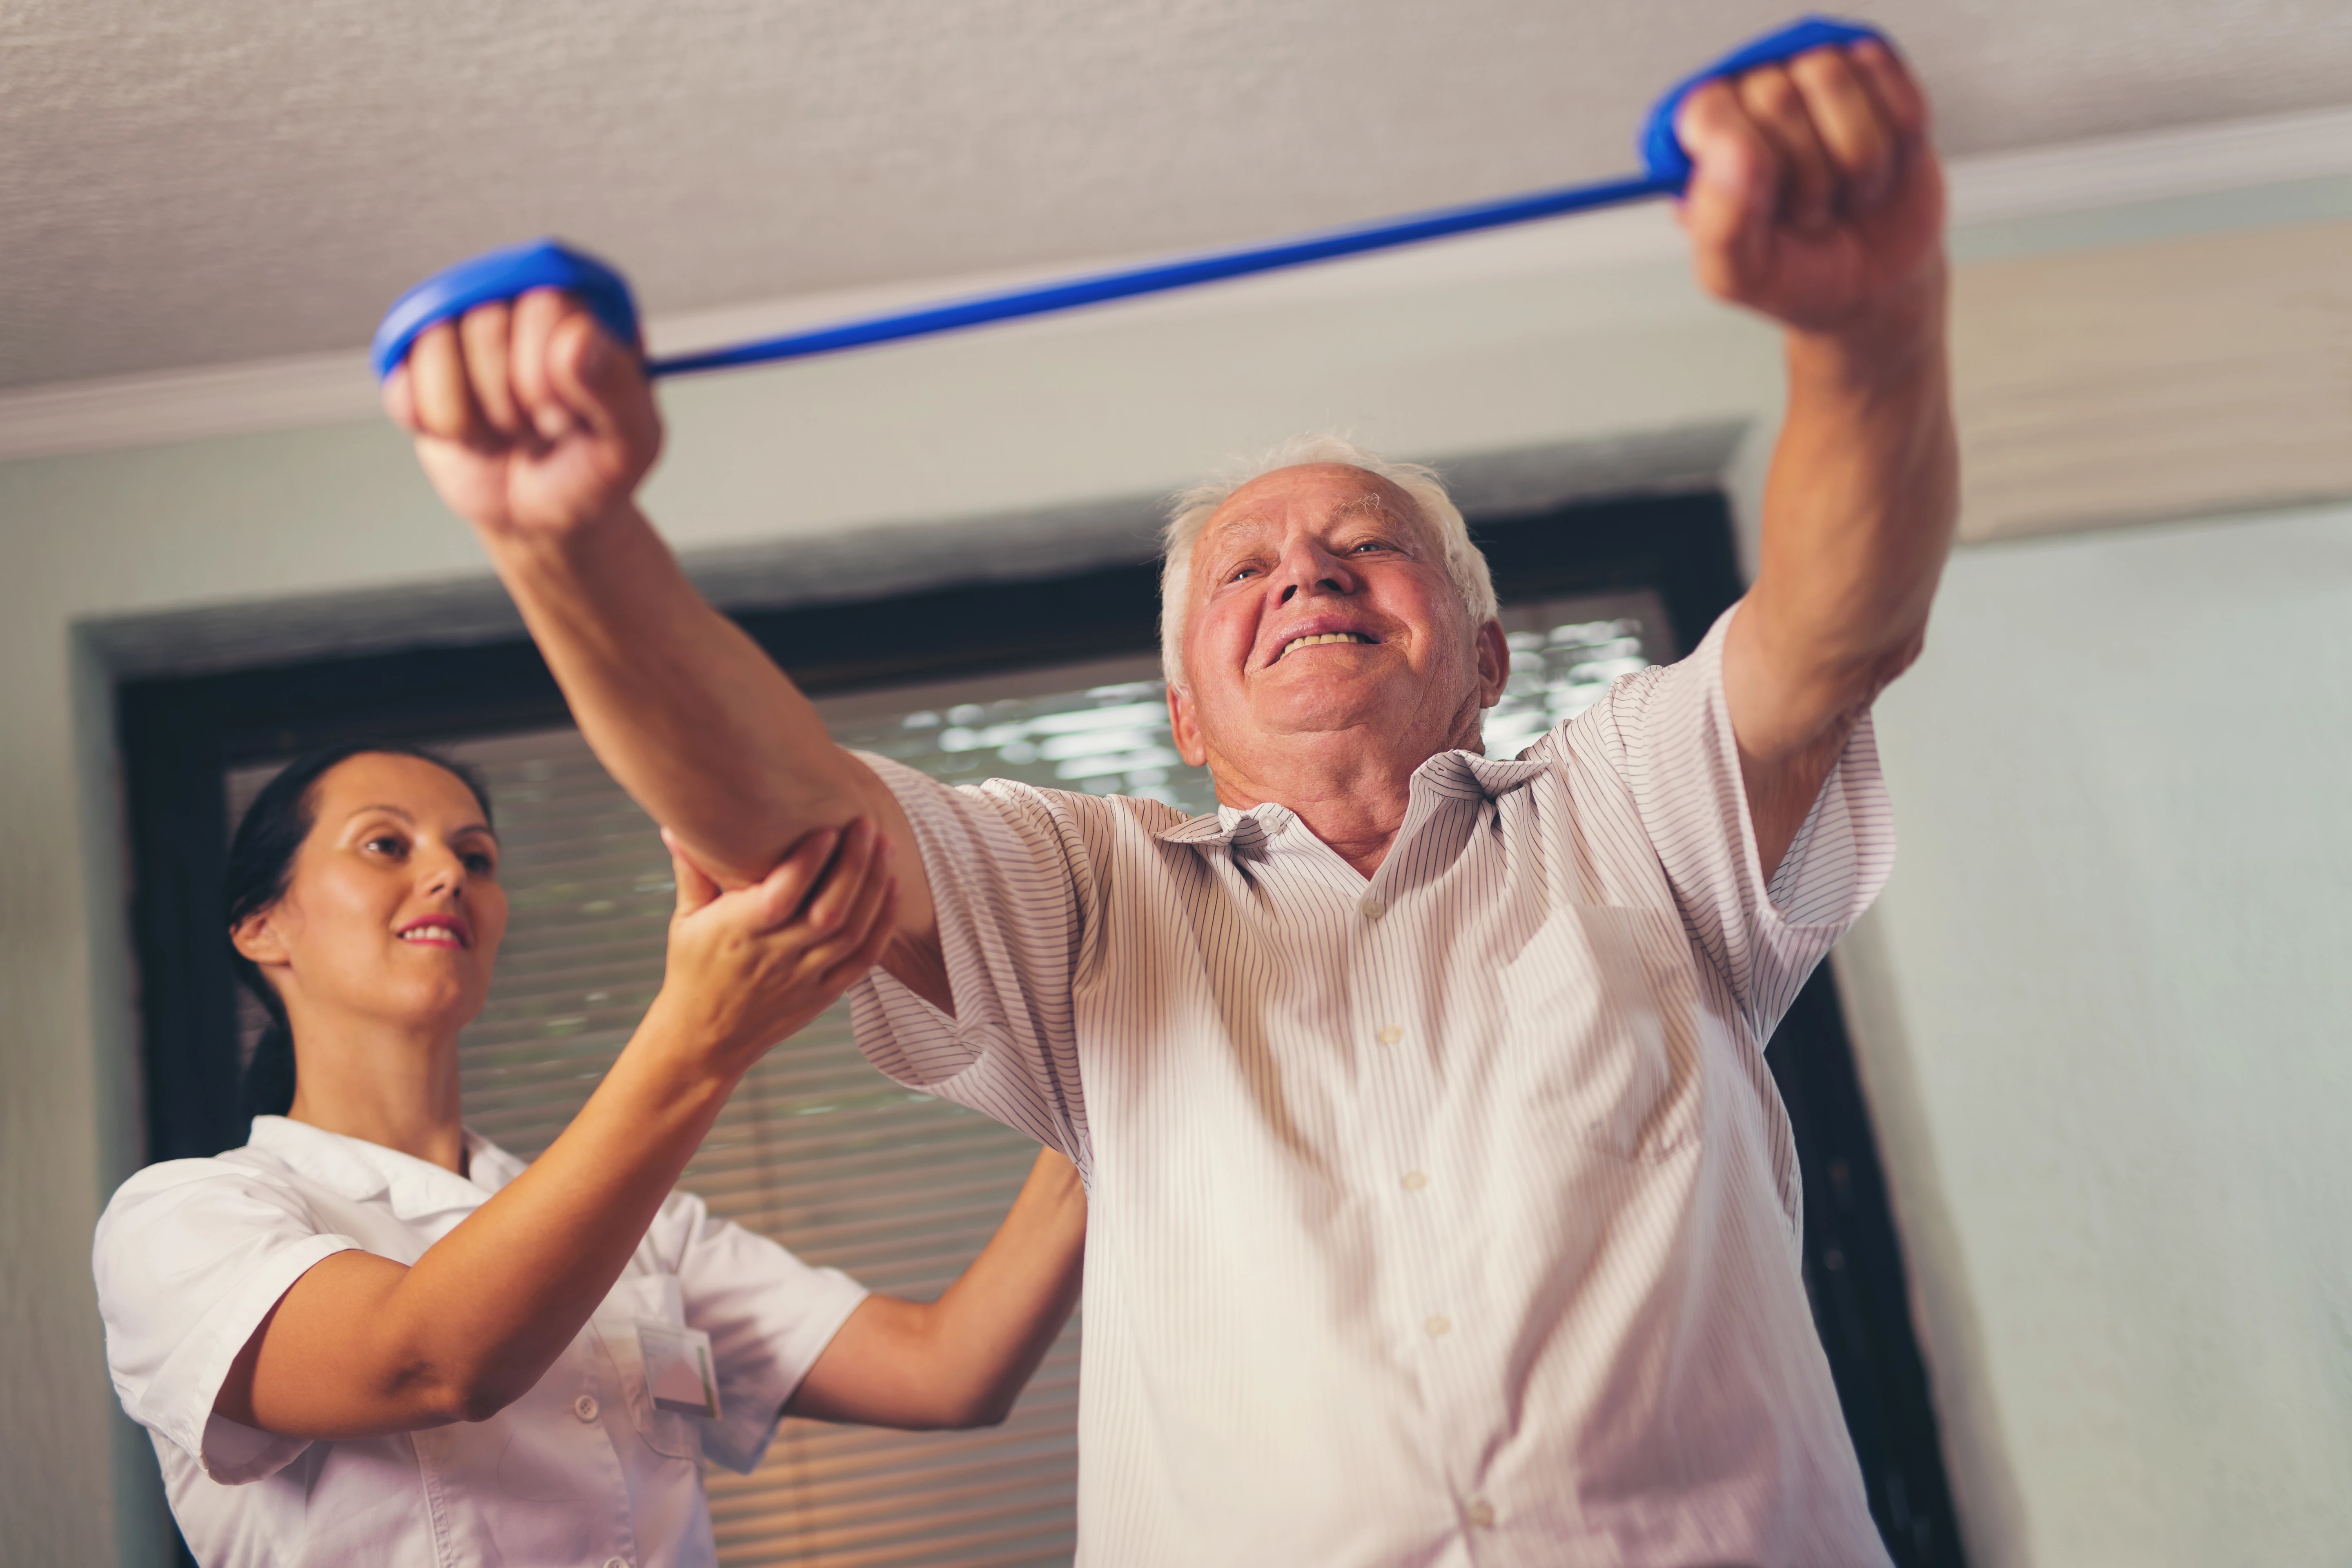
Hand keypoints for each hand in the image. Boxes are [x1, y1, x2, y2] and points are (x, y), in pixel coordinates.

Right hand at [381, 288, 663, 546]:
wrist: (547, 514)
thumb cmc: (593, 467)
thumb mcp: (631, 439)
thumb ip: (617, 388)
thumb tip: (578, 336)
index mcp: (579, 301)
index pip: (545, 302)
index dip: (550, 374)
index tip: (570, 414)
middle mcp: (515, 297)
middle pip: (485, 324)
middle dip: (515, 401)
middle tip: (540, 426)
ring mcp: (460, 327)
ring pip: (437, 349)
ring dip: (478, 418)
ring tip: (508, 430)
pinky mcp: (418, 365)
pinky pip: (404, 384)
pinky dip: (441, 426)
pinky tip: (470, 436)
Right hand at [646, 819, 898, 1069]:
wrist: (706, 1038)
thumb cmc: (694, 970)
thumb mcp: (686, 922)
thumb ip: (692, 872)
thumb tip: (677, 823)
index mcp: (738, 933)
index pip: (780, 896)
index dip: (807, 863)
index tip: (827, 828)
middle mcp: (774, 957)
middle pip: (827, 912)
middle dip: (853, 865)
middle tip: (866, 824)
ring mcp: (803, 978)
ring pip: (851, 933)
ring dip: (873, 888)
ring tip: (886, 846)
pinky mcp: (824, 994)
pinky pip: (863, 959)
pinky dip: (883, 924)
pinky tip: (893, 888)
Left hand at [1674, 38, 1943, 342]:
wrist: (1873, 284)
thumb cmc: (1795, 273)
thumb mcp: (1738, 274)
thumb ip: (1718, 221)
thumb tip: (1732, 148)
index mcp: (1704, 139)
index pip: (1709, 110)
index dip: (1749, 163)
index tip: (1767, 206)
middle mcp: (1752, 97)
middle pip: (1777, 95)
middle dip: (1808, 174)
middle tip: (1812, 210)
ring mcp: (1815, 77)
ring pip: (1835, 77)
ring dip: (1857, 157)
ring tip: (1848, 191)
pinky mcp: (1874, 72)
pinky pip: (1889, 75)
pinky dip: (1899, 137)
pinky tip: (1885, 165)